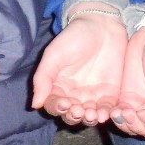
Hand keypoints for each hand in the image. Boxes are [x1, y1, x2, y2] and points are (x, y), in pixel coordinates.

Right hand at [32, 10, 126, 125]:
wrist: (102, 25)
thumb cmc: (73, 37)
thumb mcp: (54, 55)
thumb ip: (43, 78)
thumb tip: (34, 104)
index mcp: (57, 86)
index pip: (53, 105)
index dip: (57, 108)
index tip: (64, 104)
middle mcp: (73, 95)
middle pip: (71, 115)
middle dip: (74, 116)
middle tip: (79, 111)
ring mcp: (92, 96)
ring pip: (89, 116)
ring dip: (90, 119)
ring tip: (93, 114)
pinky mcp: (110, 95)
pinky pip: (107, 110)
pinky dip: (106, 115)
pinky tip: (106, 113)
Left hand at [112, 25, 144, 138]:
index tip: (143, 113)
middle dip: (137, 125)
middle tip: (126, 114)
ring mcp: (142, 106)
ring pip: (134, 125)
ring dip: (126, 123)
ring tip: (117, 113)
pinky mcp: (128, 99)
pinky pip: (122, 114)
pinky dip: (117, 116)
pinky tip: (111, 111)